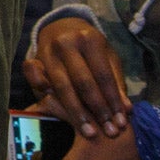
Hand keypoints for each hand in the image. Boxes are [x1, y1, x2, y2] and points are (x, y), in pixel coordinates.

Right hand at [26, 18, 129, 137]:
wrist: (62, 28)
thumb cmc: (90, 49)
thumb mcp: (108, 58)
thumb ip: (116, 83)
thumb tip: (127, 110)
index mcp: (89, 39)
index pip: (104, 76)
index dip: (113, 101)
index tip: (121, 122)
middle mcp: (66, 43)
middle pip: (83, 83)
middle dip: (97, 110)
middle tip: (108, 132)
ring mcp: (47, 51)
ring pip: (62, 87)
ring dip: (77, 112)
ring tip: (89, 132)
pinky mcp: (33, 59)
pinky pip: (34, 77)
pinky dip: (43, 91)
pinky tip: (54, 108)